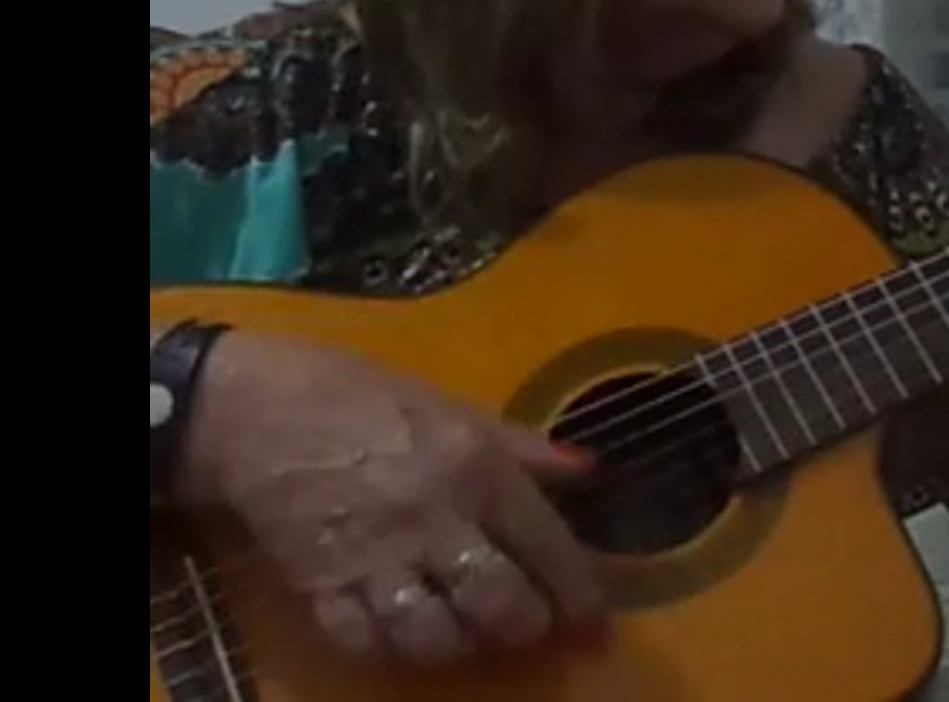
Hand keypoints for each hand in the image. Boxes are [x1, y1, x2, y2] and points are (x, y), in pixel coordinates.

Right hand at [177, 332, 607, 664]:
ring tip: (470, 628)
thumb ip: (524, 450)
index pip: (547, 546)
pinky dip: (396, 649)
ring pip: (438, 637)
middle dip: (526, 627)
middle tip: (529, 624)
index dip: (579, 594)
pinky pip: (370, 644)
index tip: (593, 622)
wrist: (255, 412)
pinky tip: (408, 632)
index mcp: (476, 468)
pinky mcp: (322, 587)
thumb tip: (592, 472)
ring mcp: (376, 559)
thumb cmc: (363, 398)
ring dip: (464, 644)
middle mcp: (434, 519)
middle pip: (500, 606)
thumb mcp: (454, 408)